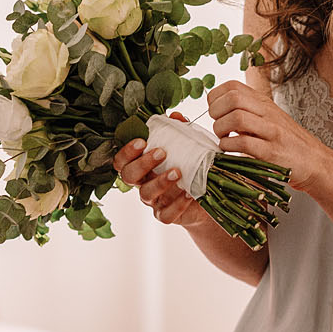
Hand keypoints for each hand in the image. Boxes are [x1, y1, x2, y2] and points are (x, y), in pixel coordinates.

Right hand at [112, 111, 212, 230]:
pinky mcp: (167, 215)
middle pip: (128, 175)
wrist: (209, 195)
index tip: (142, 141)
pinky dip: (177, 204)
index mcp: (143, 166)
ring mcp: (154, 201)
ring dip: (160, 182)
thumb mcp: (189, 146)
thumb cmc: (193, 167)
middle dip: (143, 163)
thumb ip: (181, 131)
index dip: (127, 152)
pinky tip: (189, 193)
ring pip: (145, 194)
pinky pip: (166, 214)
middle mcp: (143, 183)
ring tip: (178, 172)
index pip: (122, 160)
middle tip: (162, 152)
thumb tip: (175, 116)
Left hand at [206, 81, 332, 190]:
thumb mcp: (267, 118)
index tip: (215, 111)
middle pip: (233, 98)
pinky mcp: (273, 152)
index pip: (232, 86)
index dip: (215, 97)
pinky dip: (229, 146)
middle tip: (218, 125)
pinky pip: (244, 143)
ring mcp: (272, 131)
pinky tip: (230, 150)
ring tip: (223, 138)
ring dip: (221, 129)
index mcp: (264, 102)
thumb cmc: (287, 141)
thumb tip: (216, 110)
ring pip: (237, 118)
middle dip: (215, 112)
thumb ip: (245, 112)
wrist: (315, 161)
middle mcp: (268, 112)